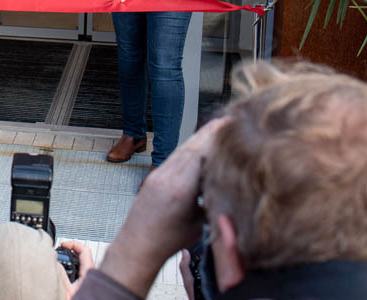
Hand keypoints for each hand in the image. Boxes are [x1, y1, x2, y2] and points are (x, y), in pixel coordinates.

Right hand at [58, 240, 94, 297]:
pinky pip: (81, 271)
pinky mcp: (87, 284)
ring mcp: (89, 279)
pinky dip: (73, 267)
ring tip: (63, 257)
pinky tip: (66, 270)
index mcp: (89, 272)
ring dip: (72, 258)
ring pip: (82, 263)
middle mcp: (91, 274)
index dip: (73, 243)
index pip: (84, 250)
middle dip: (72, 250)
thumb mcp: (67, 291)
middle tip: (63, 248)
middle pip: (83, 255)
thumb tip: (56, 263)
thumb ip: (62, 276)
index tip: (63, 244)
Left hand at [96, 118, 226, 297]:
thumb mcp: (198, 224)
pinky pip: (173, 158)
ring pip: (181, 150)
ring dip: (198, 139)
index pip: (199, 154)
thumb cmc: (167, 242)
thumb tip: (227, 189)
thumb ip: (211, 204)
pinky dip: (188, 150)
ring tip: (216, 129)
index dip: (214, 138)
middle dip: (209, 132)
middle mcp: (166, 177)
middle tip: (227, 120)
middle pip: (190, 147)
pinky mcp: (153, 177)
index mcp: (180, 189)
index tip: (229, 126)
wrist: (137, 245)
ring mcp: (158, 175)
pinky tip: (198, 147)